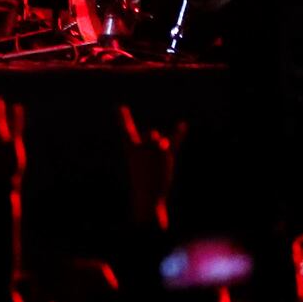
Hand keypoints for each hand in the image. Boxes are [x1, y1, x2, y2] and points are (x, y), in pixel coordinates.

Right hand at [117, 105, 185, 231]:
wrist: (148, 195)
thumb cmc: (143, 179)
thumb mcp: (141, 161)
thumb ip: (151, 147)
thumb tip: (160, 138)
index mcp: (130, 148)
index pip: (125, 129)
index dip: (123, 117)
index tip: (120, 106)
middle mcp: (141, 145)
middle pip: (152, 135)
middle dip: (155, 144)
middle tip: (152, 162)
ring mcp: (153, 148)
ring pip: (162, 140)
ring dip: (163, 149)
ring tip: (159, 164)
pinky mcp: (165, 152)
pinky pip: (174, 140)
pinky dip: (179, 133)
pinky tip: (183, 124)